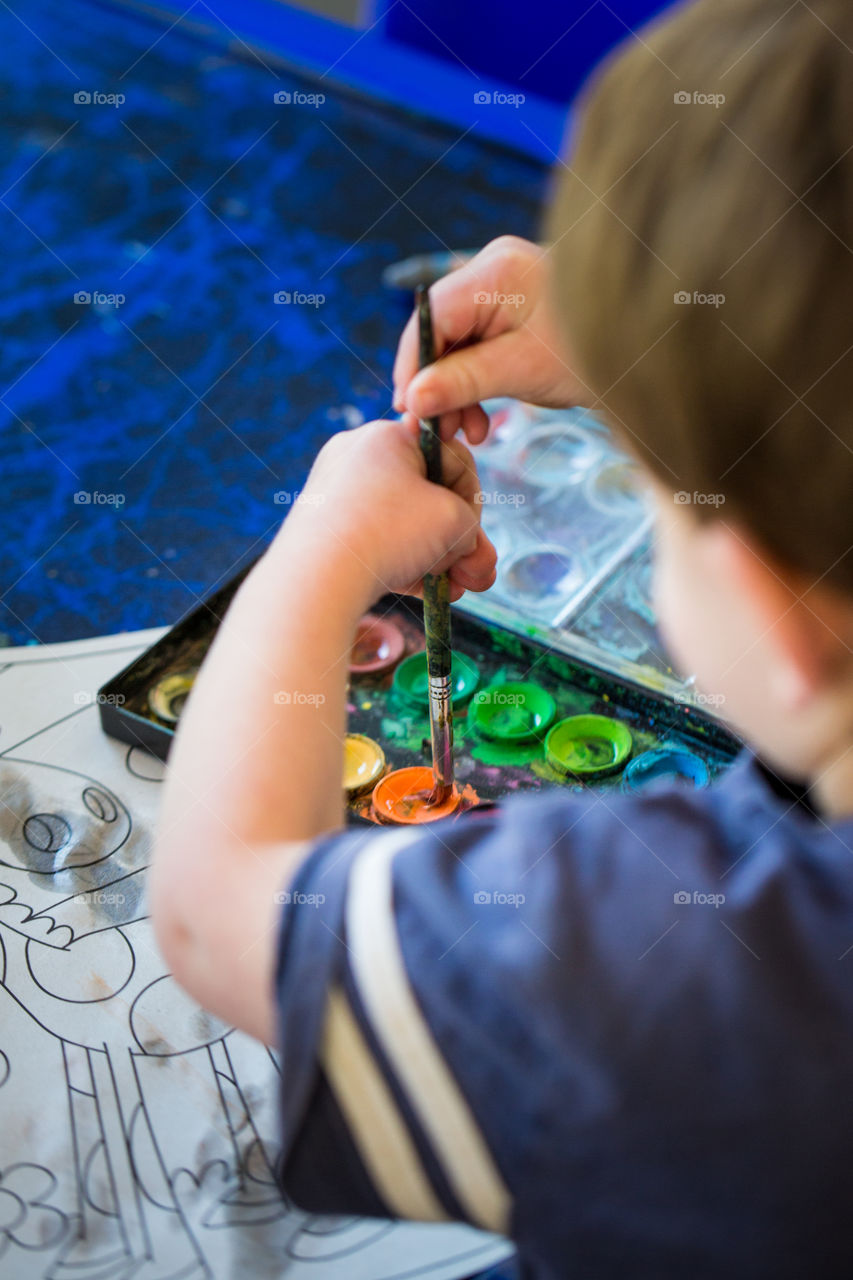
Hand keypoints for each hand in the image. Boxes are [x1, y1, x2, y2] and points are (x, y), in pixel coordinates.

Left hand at [280, 417, 496, 605]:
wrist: (316, 579)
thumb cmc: (389, 534)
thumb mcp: (453, 521)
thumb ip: (471, 531)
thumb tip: (475, 556)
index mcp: (388, 434)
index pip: (450, 458)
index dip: (472, 500)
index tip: (472, 534)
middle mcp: (358, 457)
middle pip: (427, 496)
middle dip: (458, 540)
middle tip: (476, 573)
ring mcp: (336, 495)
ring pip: (403, 525)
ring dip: (438, 558)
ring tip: (456, 590)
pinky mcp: (324, 532)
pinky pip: (376, 543)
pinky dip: (405, 564)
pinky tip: (430, 593)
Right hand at [392, 235, 584, 442]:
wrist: (654, 351)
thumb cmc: (597, 351)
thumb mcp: (523, 371)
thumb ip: (463, 382)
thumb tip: (412, 400)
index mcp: (495, 271)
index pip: (431, 316)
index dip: (413, 364)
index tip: (409, 410)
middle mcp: (494, 273)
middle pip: (441, 332)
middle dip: (436, 384)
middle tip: (436, 432)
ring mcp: (504, 293)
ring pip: (457, 347)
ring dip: (454, 393)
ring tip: (465, 433)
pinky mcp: (514, 317)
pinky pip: (478, 352)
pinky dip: (474, 387)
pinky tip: (480, 421)